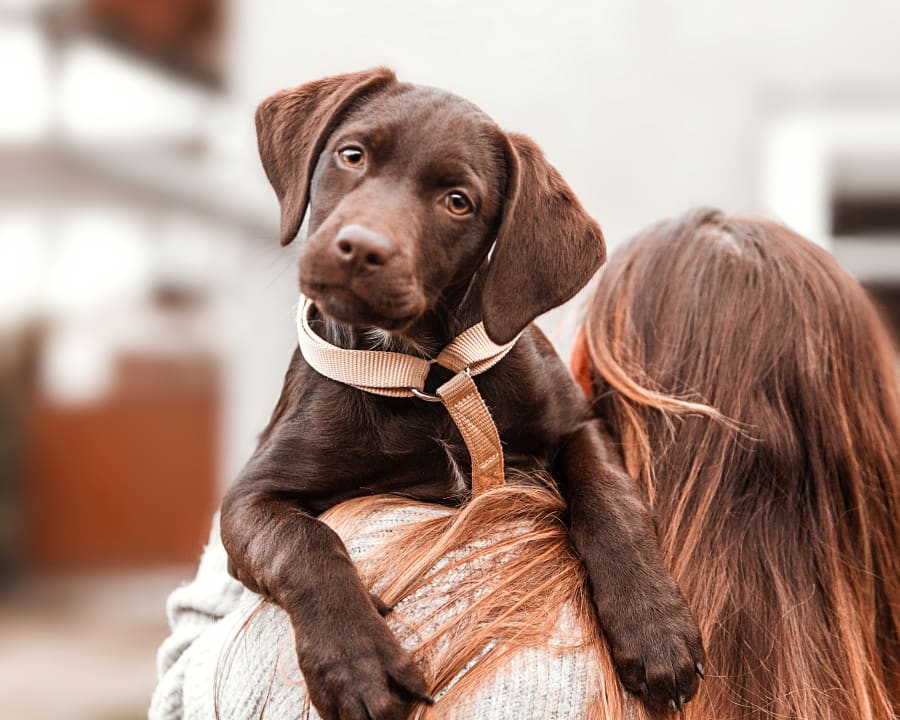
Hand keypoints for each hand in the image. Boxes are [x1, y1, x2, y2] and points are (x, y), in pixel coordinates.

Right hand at [292, 595, 432, 719]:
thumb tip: (399, 642)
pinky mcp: (317, 683)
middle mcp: (364, 667)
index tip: (423, 697)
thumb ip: (390, 642)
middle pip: (385, 712)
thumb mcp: (378, 616)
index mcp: (385, 647)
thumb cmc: (351, 601)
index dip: (420, 693)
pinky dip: (340, 719)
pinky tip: (346, 714)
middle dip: (392, 719)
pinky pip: (330, 717)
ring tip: (369, 717)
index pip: (412, 680)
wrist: (317, 591)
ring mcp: (339, 678)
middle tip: (393, 716)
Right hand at [602, 588, 704, 712]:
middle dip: (678, 694)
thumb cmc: (649, 583)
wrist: (625, 562)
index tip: (686, 690)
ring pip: (660, 683)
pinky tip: (635, 683)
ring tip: (656, 698)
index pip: (696, 669)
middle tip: (672, 701)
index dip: (691, 683)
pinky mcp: (625, 642)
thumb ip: (687, 637)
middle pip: (680, 680)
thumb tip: (698, 668)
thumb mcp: (678, 607)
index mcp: (687, 630)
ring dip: (659, 695)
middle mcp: (671, 640)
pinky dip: (635, 683)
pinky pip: (632, 675)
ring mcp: (648, 643)